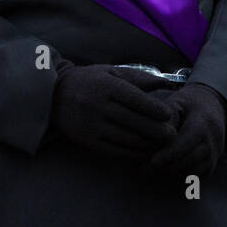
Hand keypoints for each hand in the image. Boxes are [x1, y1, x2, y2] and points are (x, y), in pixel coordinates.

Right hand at [50, 62, 176, 161]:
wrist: (54, 95)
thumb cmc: (89, 81)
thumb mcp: (110, 72)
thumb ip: (138, 78)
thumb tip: (165, 83)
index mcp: (105, 86)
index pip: (135, 99)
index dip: (154, 109)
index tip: (169, 115)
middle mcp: (97, 105)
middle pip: (133, 121)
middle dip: (156, 130)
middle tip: (172, 135)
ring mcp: (91, 125)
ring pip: (126, 138)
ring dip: (147, 144)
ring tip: (162, 146)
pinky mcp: (87, 141)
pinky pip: (114, 150)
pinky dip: (132, 153)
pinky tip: (144, 153)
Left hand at [148, 83, 226, 176]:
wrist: (213, 108)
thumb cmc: (189, 104)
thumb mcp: (178, 102)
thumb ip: (167, 116)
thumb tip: (156, 134)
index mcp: (203, 124)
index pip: (187, 143)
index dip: (170, 154)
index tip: (153, 161)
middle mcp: (212, 142)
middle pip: (189, 161)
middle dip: (167, 166)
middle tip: (144, 168)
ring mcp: (213, 156)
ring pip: (192, 172)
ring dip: (171, 174)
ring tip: (150, 171)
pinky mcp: (210, 166)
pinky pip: (195, 178)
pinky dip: (178, 178)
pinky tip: (161, 173)